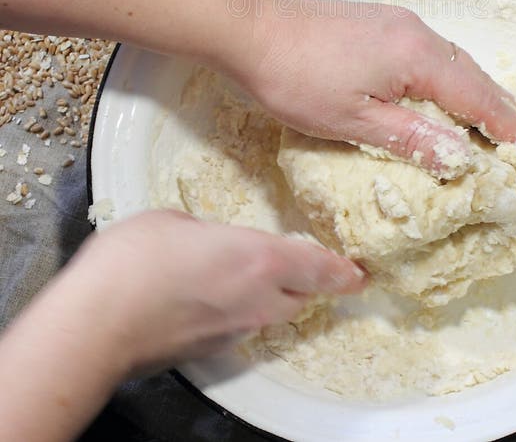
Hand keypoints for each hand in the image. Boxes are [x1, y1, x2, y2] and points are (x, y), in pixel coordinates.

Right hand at [0, 210, 365, 441]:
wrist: (97, 322)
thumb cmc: (136, 260)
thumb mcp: (179, 221)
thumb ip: (210, 232)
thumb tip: (211, 241)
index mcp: (261, 260)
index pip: (321, 268)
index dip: (344, 271)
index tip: (359, 272)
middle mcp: (258, 300)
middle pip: (299, 296)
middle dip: (304, 282)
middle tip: (298, 266)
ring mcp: (234, 330)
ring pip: (269, 315)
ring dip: (267, 299)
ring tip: (243, 279)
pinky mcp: (210, 351)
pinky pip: (236, 328)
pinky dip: (233, 313)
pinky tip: (207, 299)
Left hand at [226, 0, 515, 178]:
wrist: (249, 30)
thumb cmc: (295, 77)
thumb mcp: (354, 121)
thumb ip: (411, 138)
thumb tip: (458, 157)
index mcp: (417, 56)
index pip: (476, 96)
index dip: (505, 124)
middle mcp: (415, 32)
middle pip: (470, 72)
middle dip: (497, 105)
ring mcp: (395, 22)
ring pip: (450, 59)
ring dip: (473, 88)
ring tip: (489, 117)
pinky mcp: (377, 21)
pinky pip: (428, 50)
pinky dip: (447, 74)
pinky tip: (441, 90)